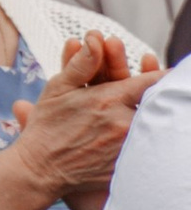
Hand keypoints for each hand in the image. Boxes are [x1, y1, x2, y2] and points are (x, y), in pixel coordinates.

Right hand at [11, 29, 156, 209]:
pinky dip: (146, 138)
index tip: (168, 74)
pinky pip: (143, 148)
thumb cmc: (46, 127)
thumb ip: (81, 63)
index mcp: (109, 100)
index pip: (150, 81)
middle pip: (152, 103)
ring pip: (150, 125)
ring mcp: (126, 147)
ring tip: (152, 108)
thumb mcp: (58, 88)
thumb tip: (94, 39)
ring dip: (151, 114)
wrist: (40, 170)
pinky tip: (146, 134)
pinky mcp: (126, 165)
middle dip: (153, 92)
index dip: (160, 74)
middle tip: (160, 84)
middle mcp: (123, 123)